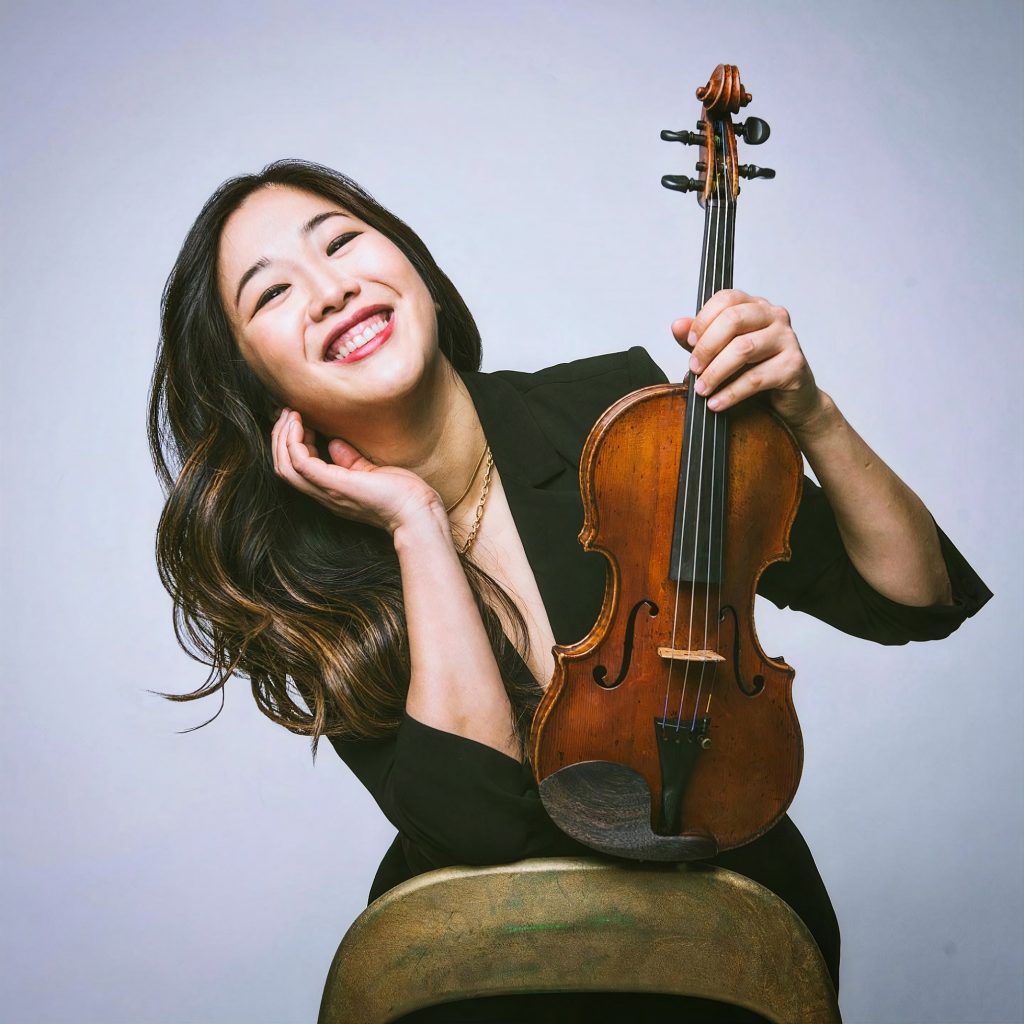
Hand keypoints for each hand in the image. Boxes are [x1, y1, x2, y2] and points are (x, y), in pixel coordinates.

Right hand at [271, 409, 441, 533]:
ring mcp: (327, 490)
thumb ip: (350, 460)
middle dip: (280, 437)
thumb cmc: (402, 494)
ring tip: (291, 415)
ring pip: (285, 466)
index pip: (296, 468)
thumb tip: (335, 443)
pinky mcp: (335, 485)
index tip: (301, 420)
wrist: (416, 513)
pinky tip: (302, 424)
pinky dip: (294, 441)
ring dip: (283, 437)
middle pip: (283, 467)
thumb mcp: (370, 472)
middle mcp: (323, 493)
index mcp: (331, 490)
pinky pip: (301, 463)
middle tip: (288, 413)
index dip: (292, 443)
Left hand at [671, 289, 824, 430]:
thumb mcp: (722, 352)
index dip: (703, 319)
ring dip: (716, 372)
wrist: (791, 399)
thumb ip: (700, 338)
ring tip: (701, 390)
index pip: (727, 299)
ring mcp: (787, 339)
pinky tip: (716, 403)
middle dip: (707, 346)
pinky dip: (731, 393)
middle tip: (693, 368)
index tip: (689, 342)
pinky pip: (755, 378)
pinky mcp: (793, 365)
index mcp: (756, 306)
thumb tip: (677, 325)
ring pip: (744, 348)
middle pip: (734, 319)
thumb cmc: (755, 370)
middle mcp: (774, 316)